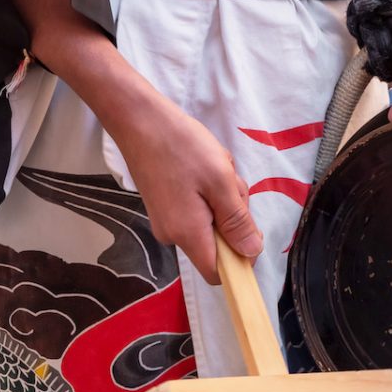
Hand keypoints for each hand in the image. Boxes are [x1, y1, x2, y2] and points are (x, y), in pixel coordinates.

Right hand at [0, 0, 261, 283]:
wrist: (139, 120)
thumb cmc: (182, 147)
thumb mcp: (220, 181)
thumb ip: (237, 221)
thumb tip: (251, 253)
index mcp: (188, 233)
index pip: (218, 272)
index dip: (239, 260)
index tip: (249, 230)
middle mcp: (173, 235)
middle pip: (218, 242)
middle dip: (233, 215)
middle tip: (228, 181)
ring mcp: (167, 220)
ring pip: (211, 221)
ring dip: (222, 197)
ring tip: (213, 168)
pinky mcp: (165, 205)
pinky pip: (199, 207)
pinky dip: (209, 189)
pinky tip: (203, 166)